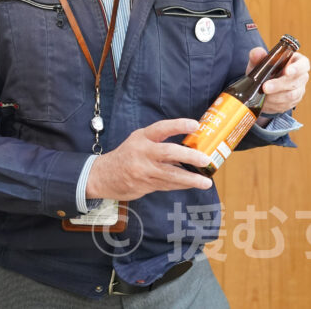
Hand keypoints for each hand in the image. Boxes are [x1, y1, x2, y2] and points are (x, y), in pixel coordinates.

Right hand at [84, 118, 212, 200]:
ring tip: (205, 181)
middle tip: (205, 159)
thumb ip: (158, 142)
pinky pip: (168, 185)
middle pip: (168, 152)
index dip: (178, 125)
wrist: (105, 176)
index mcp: (142, 138)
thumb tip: (187, 145)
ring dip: (190, 179)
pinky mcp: (146, 185)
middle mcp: (143, 153)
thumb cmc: (127, 155)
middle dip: (189, 156)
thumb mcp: (139, 141)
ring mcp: (144, 170)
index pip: (161, 128)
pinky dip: (181, 185)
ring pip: (171, 174)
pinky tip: (192, 184)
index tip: (195, 125)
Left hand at [251, 48, 310, 116]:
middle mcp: (301, 76)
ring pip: (291, 95)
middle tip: (265, 87)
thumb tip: (257, 52)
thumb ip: (257, 55)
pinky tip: (266, 101)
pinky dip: (274, 104)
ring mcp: (299, 90)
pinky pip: (286, 104)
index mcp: (296, 61)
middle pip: (295, 82)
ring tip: (263, 95)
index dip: (297, 68)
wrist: (262, 86)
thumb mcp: (259, 62)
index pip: (303, 64)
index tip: (287, 71)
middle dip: (279, 85)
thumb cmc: (264, 69)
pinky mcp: (294, 101)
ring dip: (276, 96)